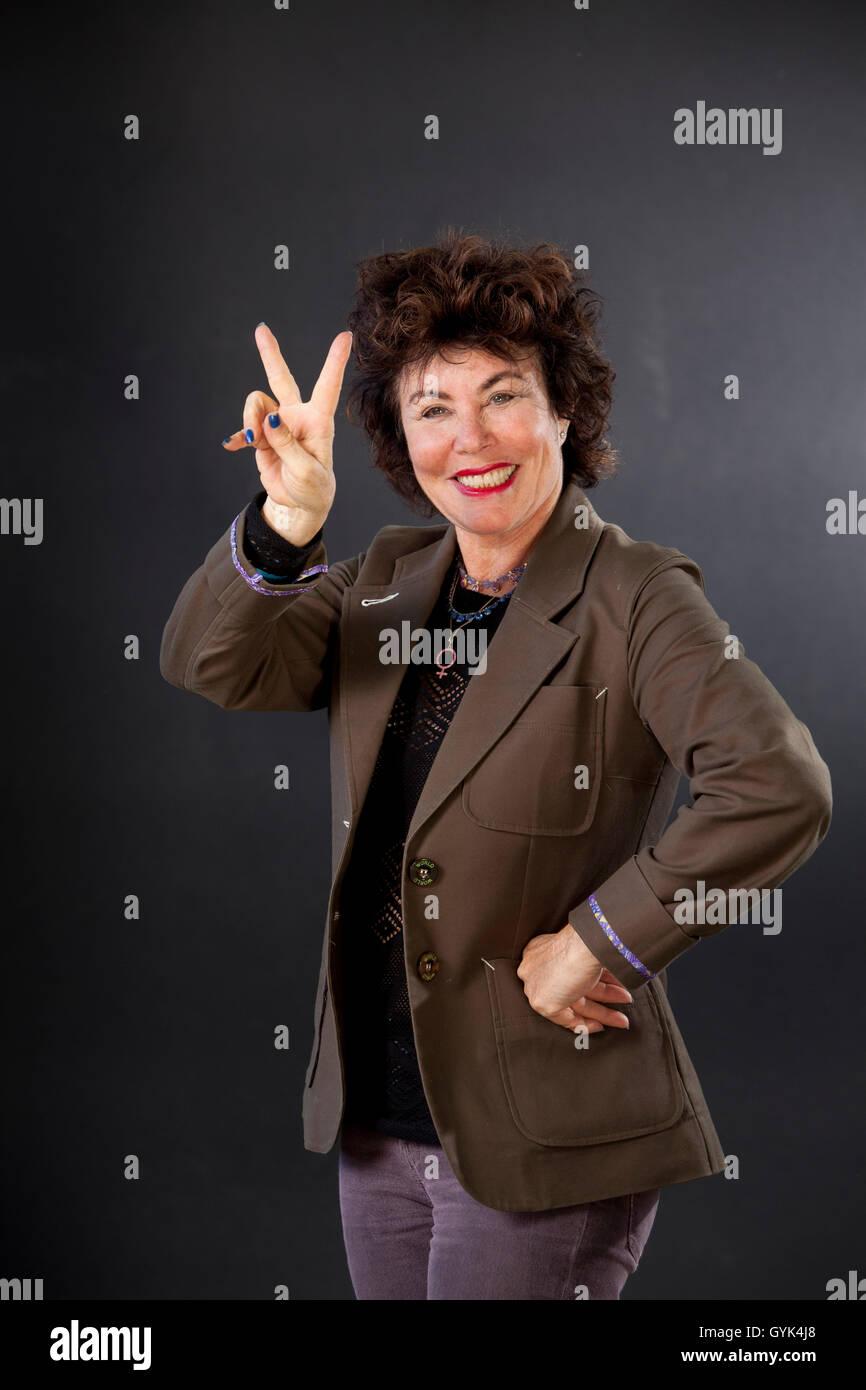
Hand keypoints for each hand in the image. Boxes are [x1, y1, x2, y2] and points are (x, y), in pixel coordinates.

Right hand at [222, 323, 352, 545]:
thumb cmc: (313, 486)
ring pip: (256, 406)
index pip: (327, 386)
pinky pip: (244, 429)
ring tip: (256, 444)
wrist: (301, 503)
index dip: (335, 361)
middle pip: (281, 378)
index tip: (345, 336)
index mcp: (317, 420)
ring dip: (249, 421)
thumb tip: (270, 419)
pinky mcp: (262, 438)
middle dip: (270, 353)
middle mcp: (296, 416)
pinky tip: (232, 445)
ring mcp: (277, 425)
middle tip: (261, 329)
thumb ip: (287, 444)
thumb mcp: (306, 470)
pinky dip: (238, 437)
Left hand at [516, 924, 632, 1032]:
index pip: (565, 974)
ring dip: (602, 1012)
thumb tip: (604, 973)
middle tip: (622, 1001)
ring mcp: (536, 986)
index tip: (608, 987)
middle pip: (573, 989)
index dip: (589, 984)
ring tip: (622, 1020)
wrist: (585, 946)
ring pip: (574, 1004)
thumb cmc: (588, 941)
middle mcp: (535, 968)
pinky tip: (601, 1026)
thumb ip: (588, 964)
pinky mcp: (543, 1003)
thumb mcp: (588, 950)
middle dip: (603, 998)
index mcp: (541, 950)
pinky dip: (585, 1025)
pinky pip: (565, 1019)